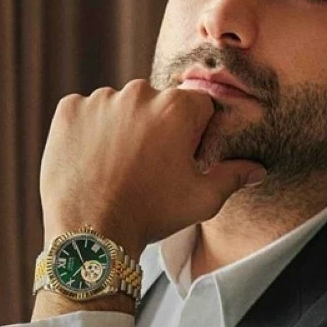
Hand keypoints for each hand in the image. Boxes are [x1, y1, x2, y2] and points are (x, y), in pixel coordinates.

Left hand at [38, 80, 266, 258]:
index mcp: (177, 107)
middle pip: (156, 102)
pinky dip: (88, 129)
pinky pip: (84, 111)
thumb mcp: (202, 199)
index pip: (196, 105)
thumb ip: (233, 176)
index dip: (192, 131)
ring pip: (119, 106)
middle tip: (147, 165)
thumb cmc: (151, 215)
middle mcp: (139, 93)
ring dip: (121, 126)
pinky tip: (92, 158)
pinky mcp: (69, 110)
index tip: (180, 156)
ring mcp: (100, 99)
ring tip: (116, 165)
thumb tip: (258, 169)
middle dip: (155, 126)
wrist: (91, 234)